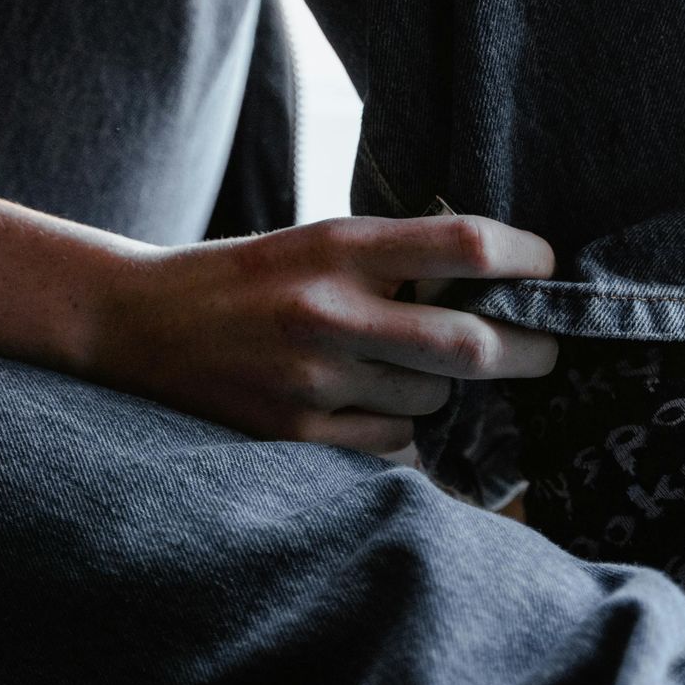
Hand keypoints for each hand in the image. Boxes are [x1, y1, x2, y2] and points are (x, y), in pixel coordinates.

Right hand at [83, 214, 559, 451]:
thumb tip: (501, 280)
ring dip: (443, 392)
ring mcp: (312, 379)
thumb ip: (398, 256)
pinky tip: (370, 406)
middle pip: (473, 344)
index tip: (548, 269)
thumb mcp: (319, 240)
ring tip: (409, 371)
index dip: (527, 260)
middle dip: (530, 352)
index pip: (466, 245)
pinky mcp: (293, 434)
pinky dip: (400, 430)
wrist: (135, 322)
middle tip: (548, 351)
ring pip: (433, 402)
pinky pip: (391, 444)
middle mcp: (330, 310)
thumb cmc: (249, 278)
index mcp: (341, 245)